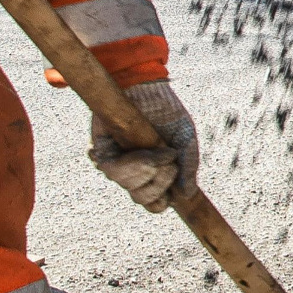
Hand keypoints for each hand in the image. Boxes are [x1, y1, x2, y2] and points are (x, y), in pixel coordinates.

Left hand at [91, 81, 197, 212]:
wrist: (146, 88)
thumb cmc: (167, 113)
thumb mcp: (186, 140)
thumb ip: (189, 167)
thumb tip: (186, 195)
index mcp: (155, 175)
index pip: (155, 205)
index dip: (161, 202)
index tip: (170, 192)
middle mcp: (135, 174)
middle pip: (142, 198)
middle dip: (159, 181)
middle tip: (168, 156)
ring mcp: (118, 164)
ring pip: (127, 184)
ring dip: (146, 166)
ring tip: (155, 147)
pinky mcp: (103, 151)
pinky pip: (111, 169)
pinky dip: (127, 162)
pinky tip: (131, 147)